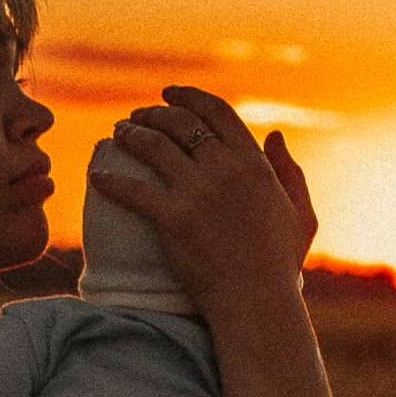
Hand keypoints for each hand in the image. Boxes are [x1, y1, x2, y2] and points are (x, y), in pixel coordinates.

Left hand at [90, 86, 317, 317]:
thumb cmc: (279, 265)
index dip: (189, 97)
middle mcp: (226, 170)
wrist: (257, 303)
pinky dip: (112, 181)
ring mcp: (198, 193)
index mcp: (254, 164)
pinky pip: (134, 191)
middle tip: (138, 116)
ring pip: (154, 147)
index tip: (169, 93)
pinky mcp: (173, 219)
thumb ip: (291, 172)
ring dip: (131, 135)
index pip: (218, 112)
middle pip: (181, 124)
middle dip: (154, 113)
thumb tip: (275, 136)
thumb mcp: (299, 214)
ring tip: (118, 134)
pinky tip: (96, 177)